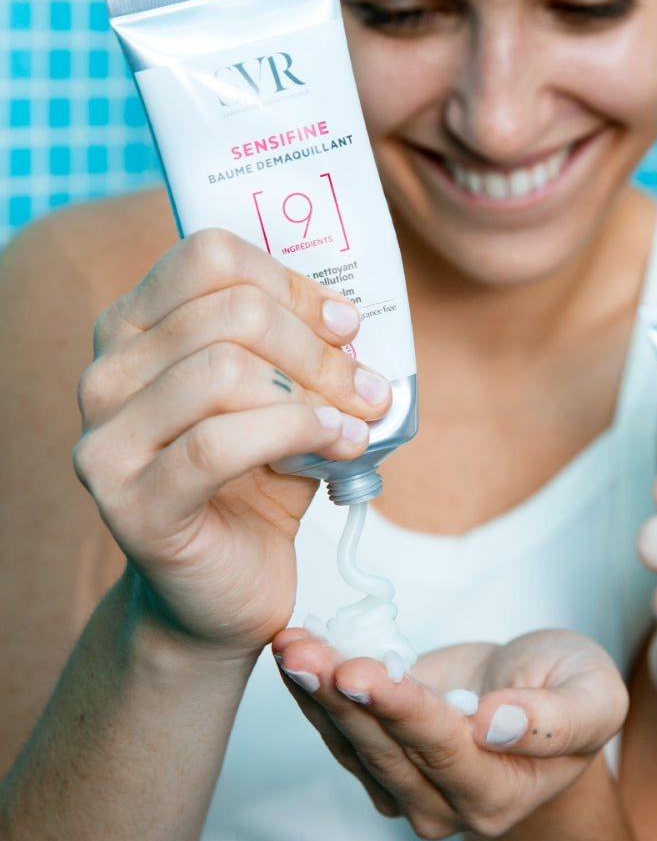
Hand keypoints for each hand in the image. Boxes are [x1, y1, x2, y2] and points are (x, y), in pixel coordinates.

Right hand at [72, 229, 390, 653]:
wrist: (225, 583)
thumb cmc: (256, 479)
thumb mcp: (282, 397)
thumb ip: (302, 351)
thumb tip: (350, 322)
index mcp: (135, 329)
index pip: (210, 258)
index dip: (291, 283)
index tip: (345, 323)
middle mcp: (107, 375)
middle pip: (231, 314)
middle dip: (318, 348)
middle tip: (366, 384)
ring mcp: (107, 441)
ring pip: (224, 372)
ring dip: (316, 393)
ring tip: (359, 420)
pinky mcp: (129, 505)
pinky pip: (220, 444)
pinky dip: (297, 435)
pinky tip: (339, 446)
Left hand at [271, 628, 628, 838]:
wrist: (536, 689)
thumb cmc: (569, 687)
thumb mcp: (593, 696)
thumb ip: (555, 720)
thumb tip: (494, 724)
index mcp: (500, 790)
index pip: (442, 749)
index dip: (399, 710)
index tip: (360, 672)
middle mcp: (446, 801)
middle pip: (385, 749)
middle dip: (340, 696)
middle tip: (304, 651)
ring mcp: (407, 787)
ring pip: (353, 742)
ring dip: (316, 692)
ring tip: (292, 645)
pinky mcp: (382, 760)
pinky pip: (341, 730)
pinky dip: (316, 691)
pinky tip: (297, 653)